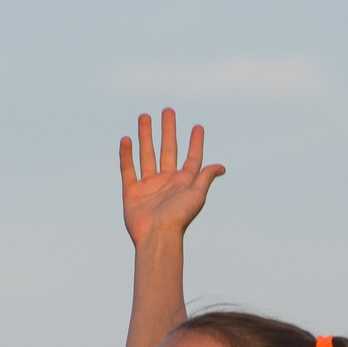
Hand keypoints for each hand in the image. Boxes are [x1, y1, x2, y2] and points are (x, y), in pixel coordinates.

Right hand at [120, 109, 224, 246]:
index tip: (198, 127)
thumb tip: (221, 167)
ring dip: (146, 135)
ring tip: (144, 116)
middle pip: (167, 149)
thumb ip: (205, 177)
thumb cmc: (179, 218)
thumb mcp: (197, 195)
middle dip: (168, 130)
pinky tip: (126, 139)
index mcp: (184, 182)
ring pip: (147, 154)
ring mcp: (148, 185)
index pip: (192, 158)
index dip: (196, 143)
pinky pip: (128, 169)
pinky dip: (126, 154)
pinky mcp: (132, 191)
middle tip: (168, 111)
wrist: (157, 236)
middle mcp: (167, 181)